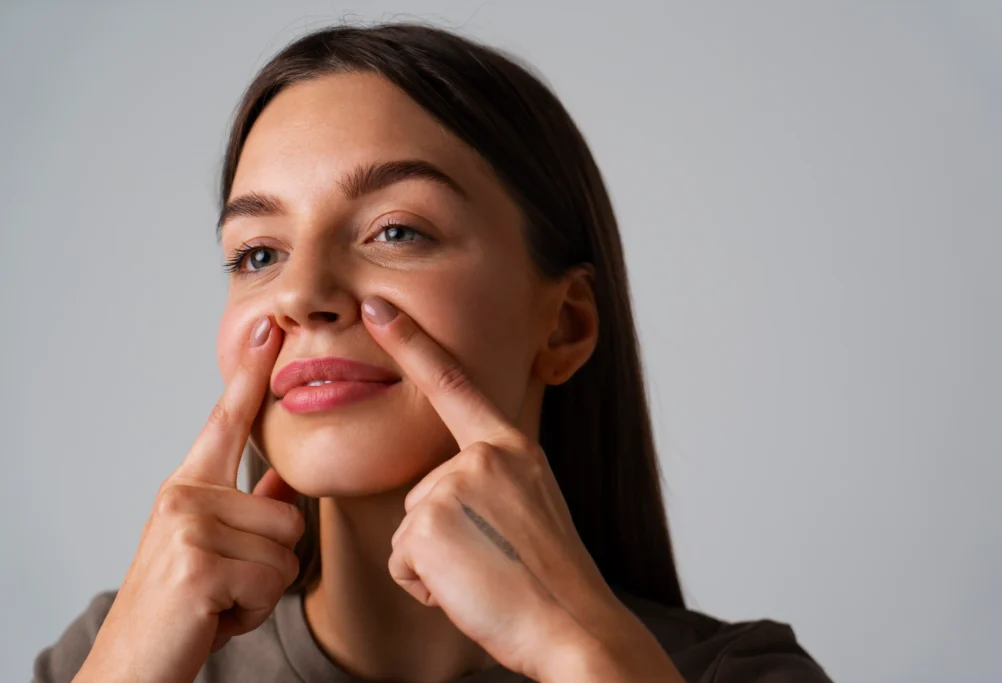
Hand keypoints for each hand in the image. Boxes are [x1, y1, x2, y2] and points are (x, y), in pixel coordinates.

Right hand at [77, 316, 304, 682]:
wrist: (131, 667)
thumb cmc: (177, 610)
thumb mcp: (211, 550)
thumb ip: (247, 511)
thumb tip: (284, 480)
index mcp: (187, 489)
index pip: (225, 423)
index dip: (248, 375)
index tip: (265, 328)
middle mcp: (183, 498)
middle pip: (288, 513)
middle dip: (271, 563)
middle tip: (224, 586)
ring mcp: (188, 528)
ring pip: (286, 549)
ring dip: (261, 589)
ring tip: (218, 600)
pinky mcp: (198, 565)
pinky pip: (272, 581)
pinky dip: (253, 610)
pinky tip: (215, 616)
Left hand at [362, 295, 633, 681]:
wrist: (575, 628)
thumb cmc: (552, 581)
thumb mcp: (531, 509)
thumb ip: (491, 483)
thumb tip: (443, 495)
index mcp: (512, 448)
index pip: (454, 385)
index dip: (411, 343)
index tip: (376, 305)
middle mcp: (483, 457)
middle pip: (422, 493)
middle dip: (442, 538)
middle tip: (495, 562)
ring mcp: (454, 485)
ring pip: (410, 531)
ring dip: (436, 565)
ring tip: (486, 577)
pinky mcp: (428, 522)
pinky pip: (402, 561)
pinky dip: (426, 586)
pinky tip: (468, 590)